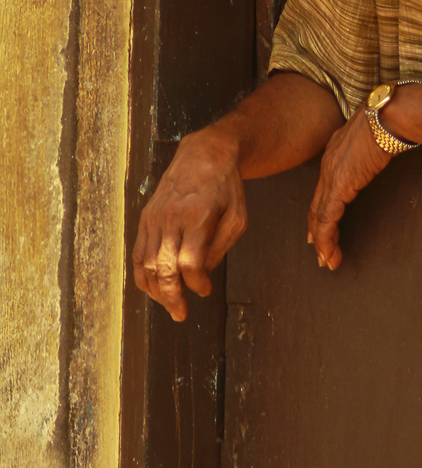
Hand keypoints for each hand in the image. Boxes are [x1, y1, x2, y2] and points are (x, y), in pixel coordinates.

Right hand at [132, 127, 248, 320]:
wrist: (204, 153)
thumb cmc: (227, 187)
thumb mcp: (238, 216)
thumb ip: (221, 247)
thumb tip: (202, 274)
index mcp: (198, 217)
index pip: (189, 263)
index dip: (196, 284)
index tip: (205, 291)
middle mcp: (171, 218)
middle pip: (163, 268)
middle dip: (171, 297)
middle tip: (181, 314)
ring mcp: (155, 217)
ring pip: (146, 264)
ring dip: (155, 290)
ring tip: (169, 303)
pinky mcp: (146, 217)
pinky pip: (137, 252)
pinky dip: (142, 274)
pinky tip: (153, 287)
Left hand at [307, 107, 393, 269]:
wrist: (389, 115)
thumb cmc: (389, 120)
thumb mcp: (374, 137)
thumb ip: (370, 149)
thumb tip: (379, 153)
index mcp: (336, 152)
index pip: (323, 189)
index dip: (320, 211)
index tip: (319, 228)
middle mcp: (328, 164)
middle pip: (316, 204)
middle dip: (317, 230)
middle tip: (319, 252)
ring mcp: (332, 174)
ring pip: (319, 215)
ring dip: (322, 241)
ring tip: (326, 260)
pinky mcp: (340, 184)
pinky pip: (327, 217)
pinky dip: (326, 237)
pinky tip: (327, 250)